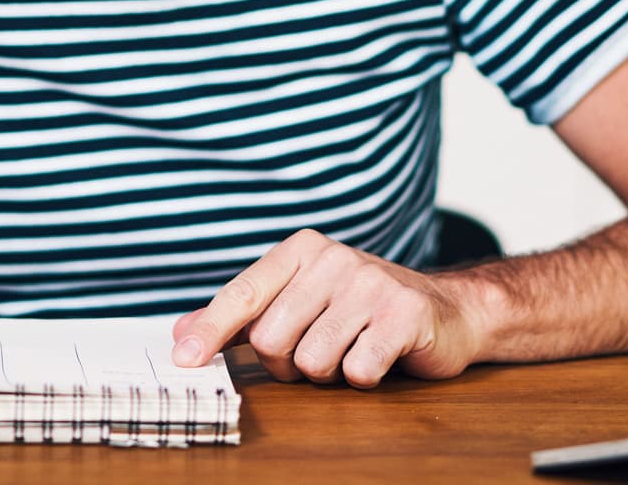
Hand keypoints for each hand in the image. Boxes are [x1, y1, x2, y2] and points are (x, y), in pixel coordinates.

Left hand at [170, 229, 483, 387]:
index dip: (210, 331)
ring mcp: (370, 283)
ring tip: (351, 349)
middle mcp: (333, 258)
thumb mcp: (300, 301)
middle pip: (273, 340)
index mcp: (301, 250)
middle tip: (318, 351)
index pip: (243, 295)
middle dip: (288, 364)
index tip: (184, 360)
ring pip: (312, 361)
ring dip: (328, 373)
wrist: (447, 310)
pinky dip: (362, 377)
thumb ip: (242, 317)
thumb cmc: (362, 310)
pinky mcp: (403, 314)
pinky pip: (356, 372)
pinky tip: (380, 355)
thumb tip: (180, 334)